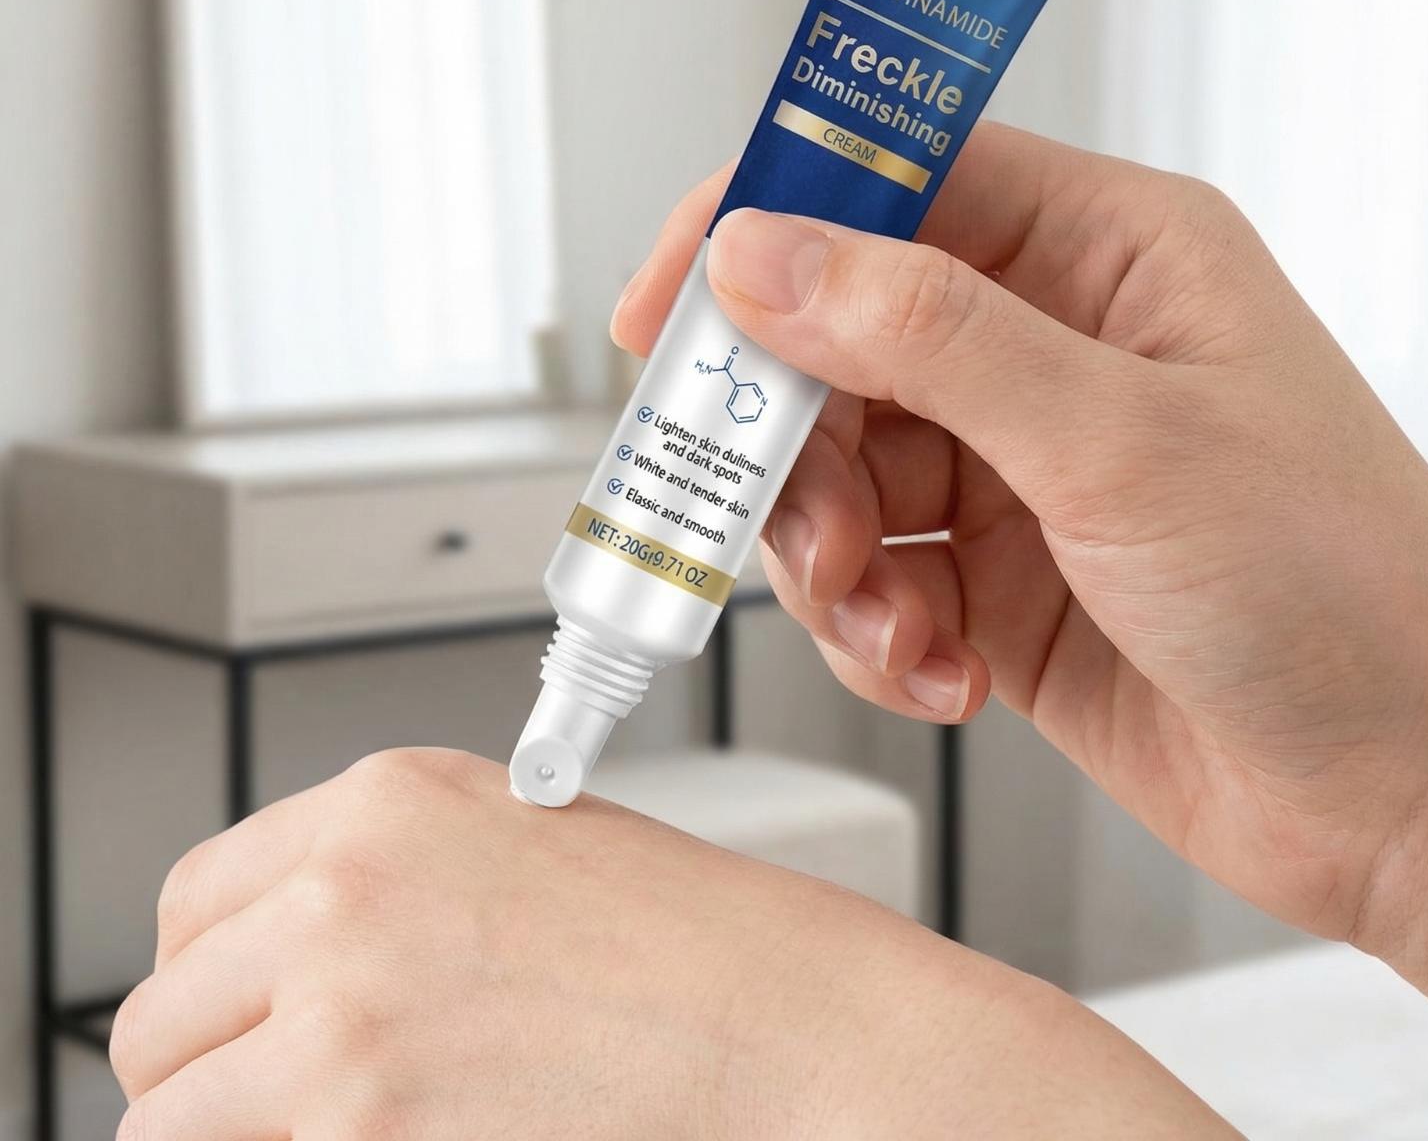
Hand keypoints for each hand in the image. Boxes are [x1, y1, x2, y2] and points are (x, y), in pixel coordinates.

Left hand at [109, 747, 1231, 1139]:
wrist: (792, 1027)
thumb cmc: (698, 945)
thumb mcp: (526, 854)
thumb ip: (391, 887)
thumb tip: (288, 964)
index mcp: (386, 799)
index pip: (189, 901)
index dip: (204, 973)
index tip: (226, 1016)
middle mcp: (342, 887)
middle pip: (157, 1016)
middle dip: (207, 1065)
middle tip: (285, 1093)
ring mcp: (340, 1010)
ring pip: (169, 1113)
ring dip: (234, 1128)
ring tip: (342, 1122)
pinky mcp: (361, 1120)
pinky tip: (391, 1137)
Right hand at [615, 123, 1427, 1132]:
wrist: (1415, 794)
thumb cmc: (1343, 588)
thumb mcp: (1118, 438)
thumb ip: (926, 335)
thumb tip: (767, 255)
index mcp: (1107, 252)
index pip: (900, 180)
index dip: (771, 222)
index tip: (674, 299)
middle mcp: (1055, 346)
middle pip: (841, 337)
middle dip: (789, 433)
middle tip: (761, 501)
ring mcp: (1024, 465)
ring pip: (842, 468)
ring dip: (830, 552)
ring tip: (885, 616)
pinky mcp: (1003, 577)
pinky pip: (876, 574)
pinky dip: (877, 628)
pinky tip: (938, 671)